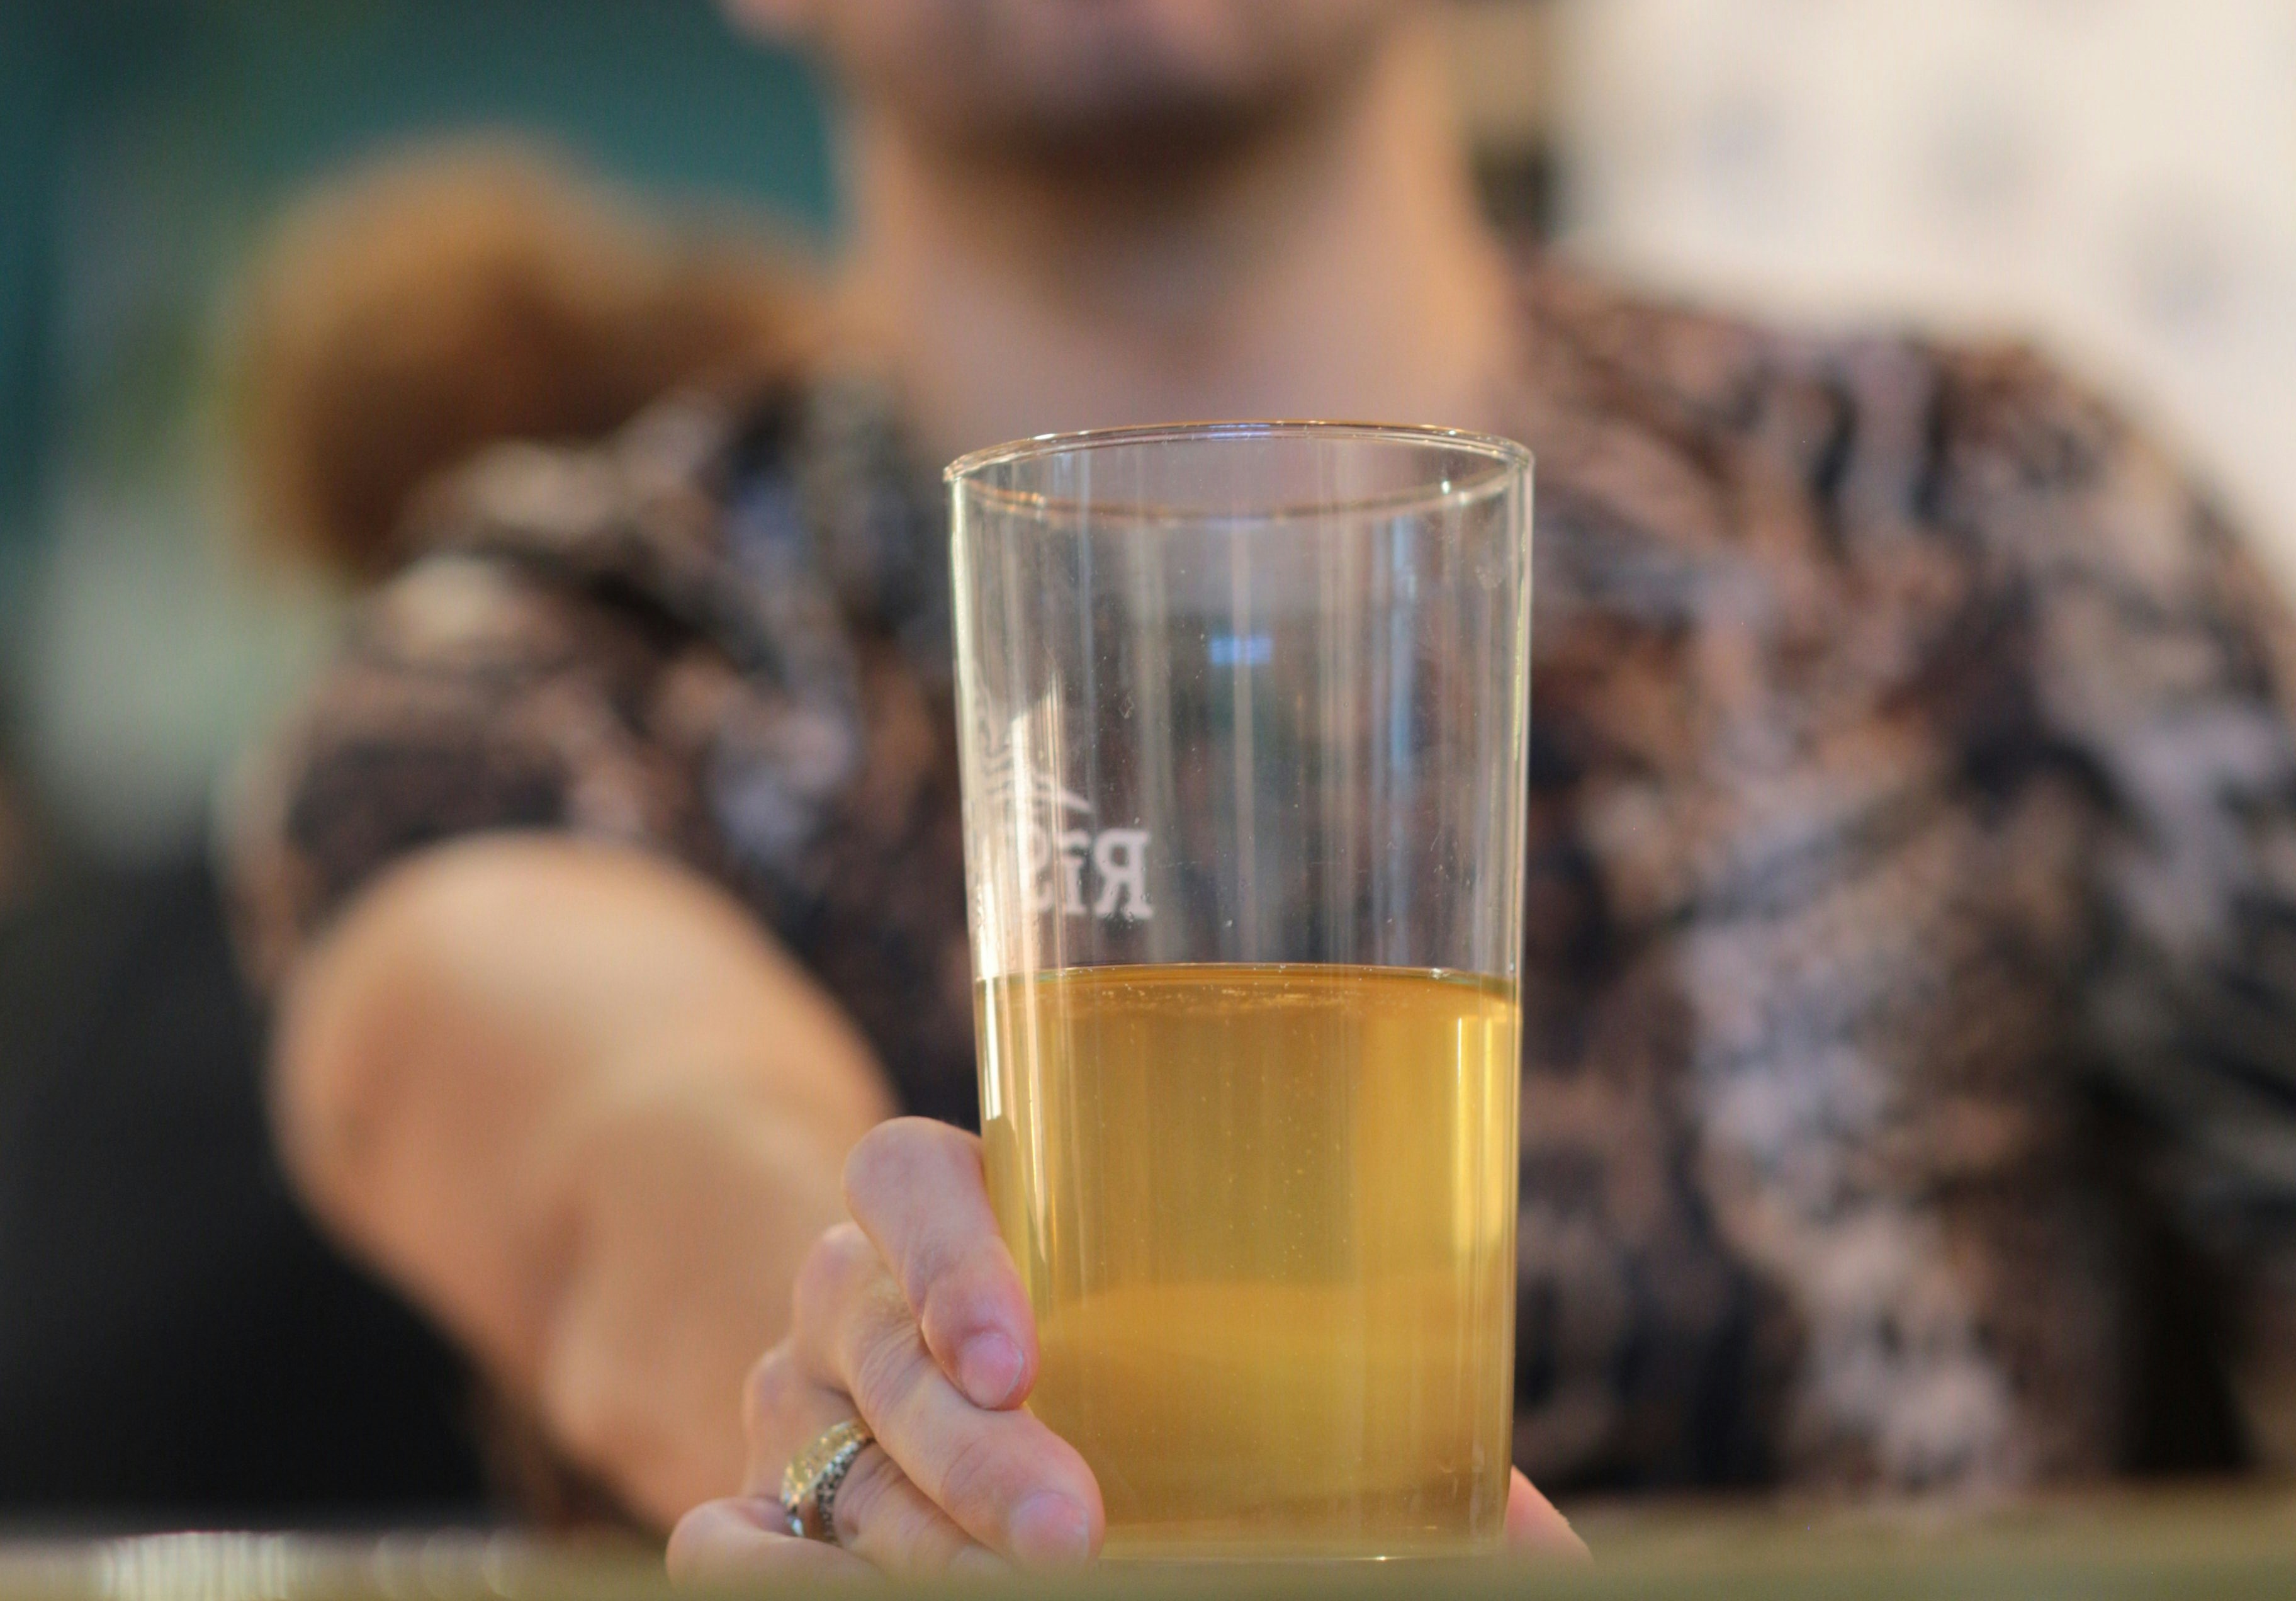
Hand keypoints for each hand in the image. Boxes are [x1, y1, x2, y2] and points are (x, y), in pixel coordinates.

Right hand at [668, 1114, 1586, 1575]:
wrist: (960, 1369)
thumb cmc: (1139, 1363)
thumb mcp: (1223, 1367)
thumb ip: (1368, 1440)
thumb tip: (1547, 1548)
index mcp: (955, 1209)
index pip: (905, 1174)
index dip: (951, 1252)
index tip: (1030, 1351)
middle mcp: (851, 1293)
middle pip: (868, 1344)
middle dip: (966, 1454)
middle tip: (1073, 1533)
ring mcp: (790, 1408)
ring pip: (814, 1468)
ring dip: (905, 1547)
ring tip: (1001, 1597)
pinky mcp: (754, 1509)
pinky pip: (721, 1540)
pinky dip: (761, 1573)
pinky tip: (823, 1594)